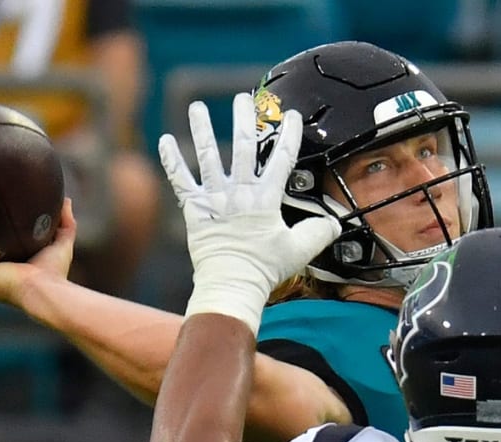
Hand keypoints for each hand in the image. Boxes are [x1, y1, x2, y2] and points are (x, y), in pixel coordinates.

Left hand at [157, 92, 340, 332]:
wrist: (231, 284)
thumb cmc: (265, 268)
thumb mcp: (300, 250)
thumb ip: (319, 232)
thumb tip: (335, 223)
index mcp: (265, 199)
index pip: (281, 160)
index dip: (289, 136)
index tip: (293, 116)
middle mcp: (239, 192)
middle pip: (243, 147)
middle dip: (244, 120)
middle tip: (243, 98)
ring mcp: (215, 198)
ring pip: (208, 156)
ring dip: (202, 129)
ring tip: (197, 107)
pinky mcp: (194, 209)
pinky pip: (180, 180)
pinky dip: (172, 160)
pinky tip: (165, 140)